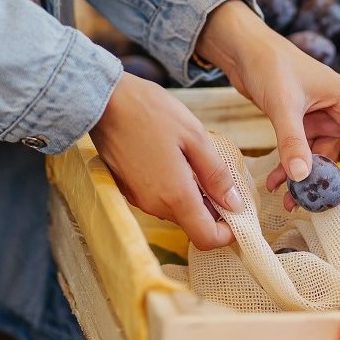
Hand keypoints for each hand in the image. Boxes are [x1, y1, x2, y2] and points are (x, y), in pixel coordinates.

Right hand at [90, 73, 244, 249]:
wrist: (103, 100)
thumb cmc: (151, 112)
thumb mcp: (195, 136)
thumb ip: (216, 174)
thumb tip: (235, 204)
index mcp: (175, 196)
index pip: (206, 238)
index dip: (225, 233)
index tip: (237, 212)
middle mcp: (155, 205)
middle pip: (191, 223)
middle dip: (211, 208)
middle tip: (220, 177)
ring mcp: (138, 198)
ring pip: (175, 209)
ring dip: (191, 194)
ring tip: (195, 160)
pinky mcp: (127, 188)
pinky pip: (158, 197)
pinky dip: (172, 186)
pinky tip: (173, 157)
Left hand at [196, 0, 339, 209]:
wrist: (244, 49)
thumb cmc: (270, 63)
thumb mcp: (283, 104)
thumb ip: (292, 141)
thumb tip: (301, 178)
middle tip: (324, 201)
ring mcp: (322, 121)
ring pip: (326, 160)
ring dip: (310, 182)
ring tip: (291, 201)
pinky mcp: (302, 126)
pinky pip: (304, 156)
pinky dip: (291, 171)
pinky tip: (275, 185)